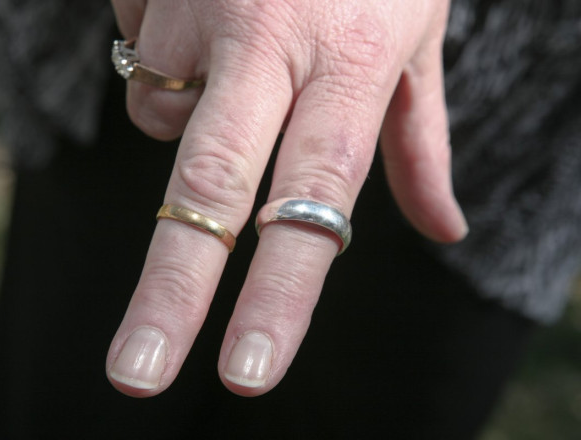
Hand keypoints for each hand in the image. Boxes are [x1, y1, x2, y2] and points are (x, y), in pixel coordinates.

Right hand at [107, 0, 466, 397]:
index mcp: (350, 60)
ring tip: (236, 50)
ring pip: (157, 114)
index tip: (249, 370)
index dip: (281, 292)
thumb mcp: (418, 40)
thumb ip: (421, 144)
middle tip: (133, 374)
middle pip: (209, 188)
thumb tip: (447, 231)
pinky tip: (208, 13)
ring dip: (185, 113)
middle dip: (169, 292)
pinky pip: (139, 52)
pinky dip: (167, 56)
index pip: (314, 201)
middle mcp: (268, 38)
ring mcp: (198, 3)